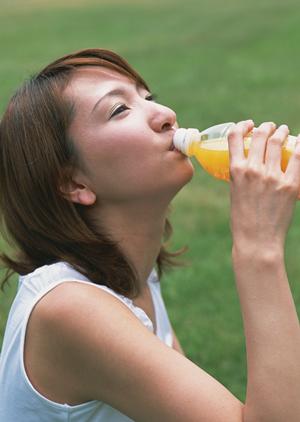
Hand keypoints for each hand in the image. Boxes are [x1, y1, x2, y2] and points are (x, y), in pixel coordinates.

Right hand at [228, 120, 299, 253]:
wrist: (257, 241)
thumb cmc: (243, 220)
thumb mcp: (235, 192)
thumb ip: (242, 176)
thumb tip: (253, 164)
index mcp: (236, 171)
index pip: (235, 137)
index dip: (242, 126)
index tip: (248, 125)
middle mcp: (253, 170)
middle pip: (260, 135)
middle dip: (265, 127)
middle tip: (269, 128)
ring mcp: (273, 177)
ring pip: (278, 141)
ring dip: (281, 131)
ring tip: (283, 131)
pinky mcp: (290, 186)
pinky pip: (298, 157)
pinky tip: (299, 141)